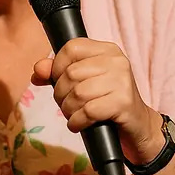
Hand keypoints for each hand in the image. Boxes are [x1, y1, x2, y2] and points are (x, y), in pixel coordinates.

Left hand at [31, 38, 154, 149]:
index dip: (57, 67)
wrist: (137, 127)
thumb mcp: (83, 83)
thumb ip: (58, 74)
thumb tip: (38, 69)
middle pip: (71, 74)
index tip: (61, 83)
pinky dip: (77, 121)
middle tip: (69, 105)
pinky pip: (88, 111)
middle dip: (61, 94)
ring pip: (78, 93)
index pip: (71, 48)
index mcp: (107, 50)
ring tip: (74, 115)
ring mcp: (122, 81)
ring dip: (68, 110)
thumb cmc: (106, 102)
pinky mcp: (123, 103)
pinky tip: (80, 124)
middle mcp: (117, 61)